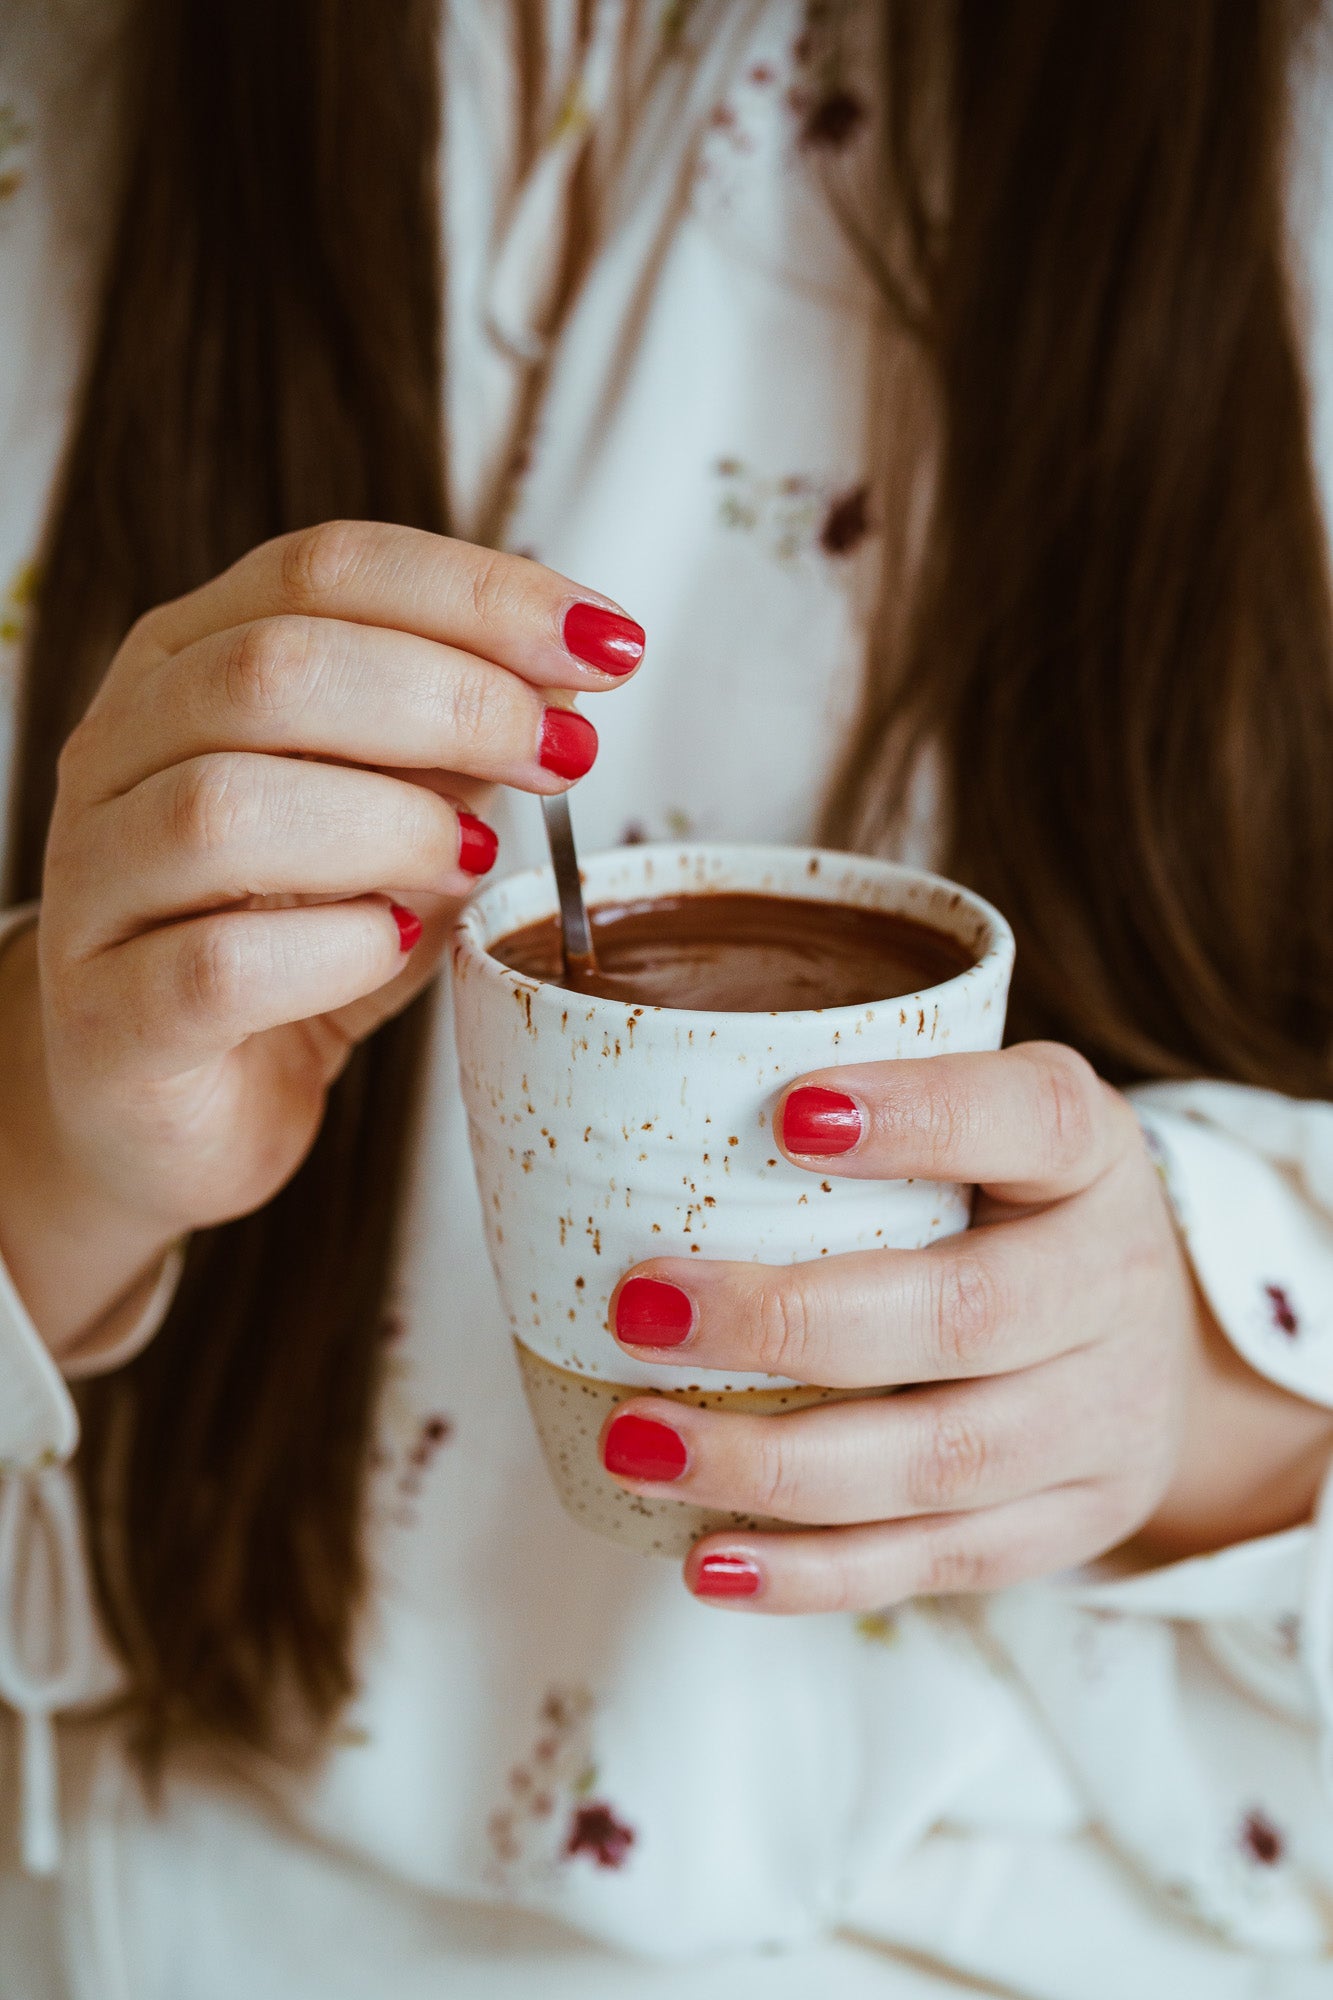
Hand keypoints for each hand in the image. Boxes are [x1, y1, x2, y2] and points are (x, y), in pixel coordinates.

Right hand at [0, 522, 642, 1347]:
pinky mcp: (113, 1021)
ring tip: (474, 865)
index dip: (479, 594)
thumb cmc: (287, 949)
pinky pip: (219, 964)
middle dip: (454, 699)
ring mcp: (96, 887)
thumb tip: (573, 684)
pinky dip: (334, 948)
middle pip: (273, 668)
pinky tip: (390, 946)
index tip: (606, 644)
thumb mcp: (391, 825)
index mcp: (182, 668)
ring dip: (392, 826)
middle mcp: (117, 756)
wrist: (172, 1109)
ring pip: (224, 806)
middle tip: (561, 757)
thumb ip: (455, 749)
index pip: (321, 569)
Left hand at [603, 1043, 1332, 1611]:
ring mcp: (1105, 1420)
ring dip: (772, 1462)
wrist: (1160, 1342)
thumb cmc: (1015, 1208)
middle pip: (967, 1315)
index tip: (788, 1114)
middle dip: (786, 1321)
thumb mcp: (988, 1125)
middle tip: (642, 1310)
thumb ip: (878, 1104)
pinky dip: (815, 1572)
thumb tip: (654, 1115)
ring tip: (638, 1441)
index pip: (1034, 1119)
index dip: (921, 1117)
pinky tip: (710, 1560)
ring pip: (942, 1460)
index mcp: (1092, 1155)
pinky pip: (938, 1561)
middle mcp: (1116, 1283)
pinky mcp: (1071, 1524)